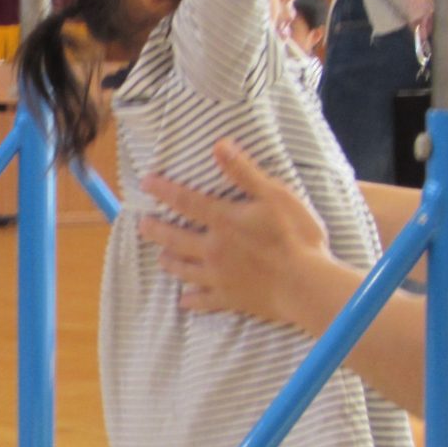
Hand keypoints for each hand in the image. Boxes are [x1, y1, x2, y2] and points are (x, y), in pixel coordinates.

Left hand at [136, 139, 343, 328]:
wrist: (305, 285)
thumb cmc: (295, 236)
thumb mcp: (274, 195)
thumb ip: (244, 172)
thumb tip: (219, 145)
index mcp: (223, 221)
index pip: (186, 201)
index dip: (163, 190)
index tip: (145, 183)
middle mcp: (214, 249)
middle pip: (176, 238)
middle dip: (156, 230)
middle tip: (142, 225)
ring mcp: (220, 277)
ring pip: (185, 270)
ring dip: (171, 262)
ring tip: (161, 257)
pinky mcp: (232, 299)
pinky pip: (205, 301)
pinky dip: (193, 300)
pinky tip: (185, 300)